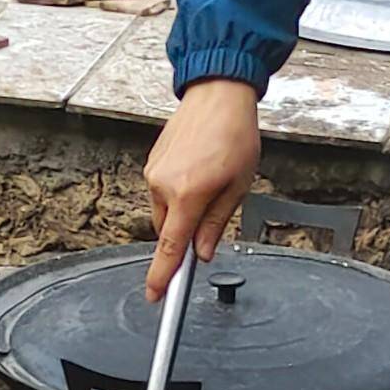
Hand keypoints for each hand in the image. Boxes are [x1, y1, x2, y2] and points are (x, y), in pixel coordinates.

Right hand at [144, 80, 261, 297]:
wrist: (217, 94)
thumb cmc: (234, 135)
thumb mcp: (238, 186)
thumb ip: (216, 224)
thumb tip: (202, 252)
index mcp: (188, 194)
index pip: (170, 247)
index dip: (162, 276)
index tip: (155, 296)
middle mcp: (163, 185)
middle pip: (169, 230)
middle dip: (187, 231)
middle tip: (214, 206)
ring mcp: (154, 173)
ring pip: (165, 212)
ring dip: (184, 209)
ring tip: (210, 179)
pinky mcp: (152, 163)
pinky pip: (162, 192)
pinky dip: (178, 192)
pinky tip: (198, 170)